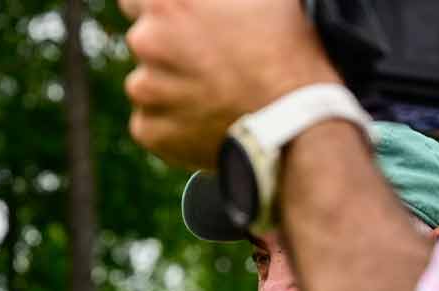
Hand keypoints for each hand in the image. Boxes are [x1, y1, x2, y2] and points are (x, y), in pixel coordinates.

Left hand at [119, 0, 339, 169]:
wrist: (294, 123)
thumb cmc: (285, 51)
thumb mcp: (260, 0)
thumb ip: (218, 0)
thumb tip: (211, 5)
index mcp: (168, 4)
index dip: (156, 9)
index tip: (176, 21)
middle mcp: (146, 42)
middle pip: (144, 41)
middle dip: (169, 49)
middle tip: (211, 61)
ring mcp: (144, 89)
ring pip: (147, 82)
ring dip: (171, 86)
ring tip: (215, 94)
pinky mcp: (147, 130)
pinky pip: (152, 121)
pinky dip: (173, 122)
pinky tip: (208, 119)